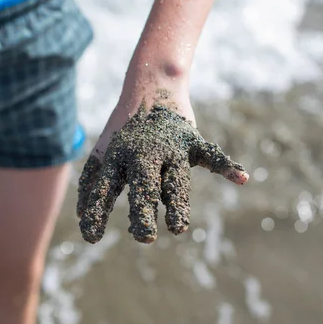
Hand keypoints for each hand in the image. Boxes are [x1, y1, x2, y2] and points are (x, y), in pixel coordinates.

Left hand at [77, 96, 248, 243]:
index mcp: (118, 157)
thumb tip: (80, 217)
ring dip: (178, 203)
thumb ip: (91, 183)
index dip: (96, 212)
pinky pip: (211, 155)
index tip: (90, 238)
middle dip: (142, 210)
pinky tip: (241, 178)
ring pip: (175, 179)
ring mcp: (169, 147)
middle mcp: (143, 153)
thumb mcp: (103, 151)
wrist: (150, 85)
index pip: (104, 188)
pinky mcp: (191, 141)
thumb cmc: (124, 129)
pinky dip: (227, 166)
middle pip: (143, 185)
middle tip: (144, 237)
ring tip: (178, 228)